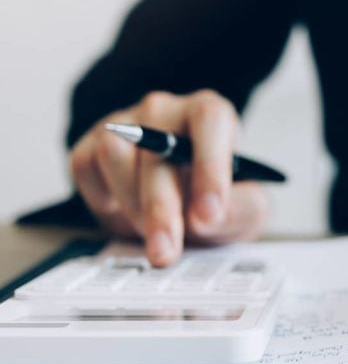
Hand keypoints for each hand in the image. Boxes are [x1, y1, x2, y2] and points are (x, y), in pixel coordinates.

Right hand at [70, 90, 268, 266]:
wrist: (178, 207)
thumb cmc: (216, 201)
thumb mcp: (246, 210)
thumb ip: (239, 211)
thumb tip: (206, 218)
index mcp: (211, 116)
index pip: (209, 119)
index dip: (210, 165)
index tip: (209, 214)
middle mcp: (167, 111)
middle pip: (157, 146)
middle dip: (160, 209)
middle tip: (165, 253)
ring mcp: (124, 123)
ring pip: (115, 153)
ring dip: (132, 205)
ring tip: (154, 233)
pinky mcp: (90, 144)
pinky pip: (85, 167)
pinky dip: (102, 198)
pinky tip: (125, 211)